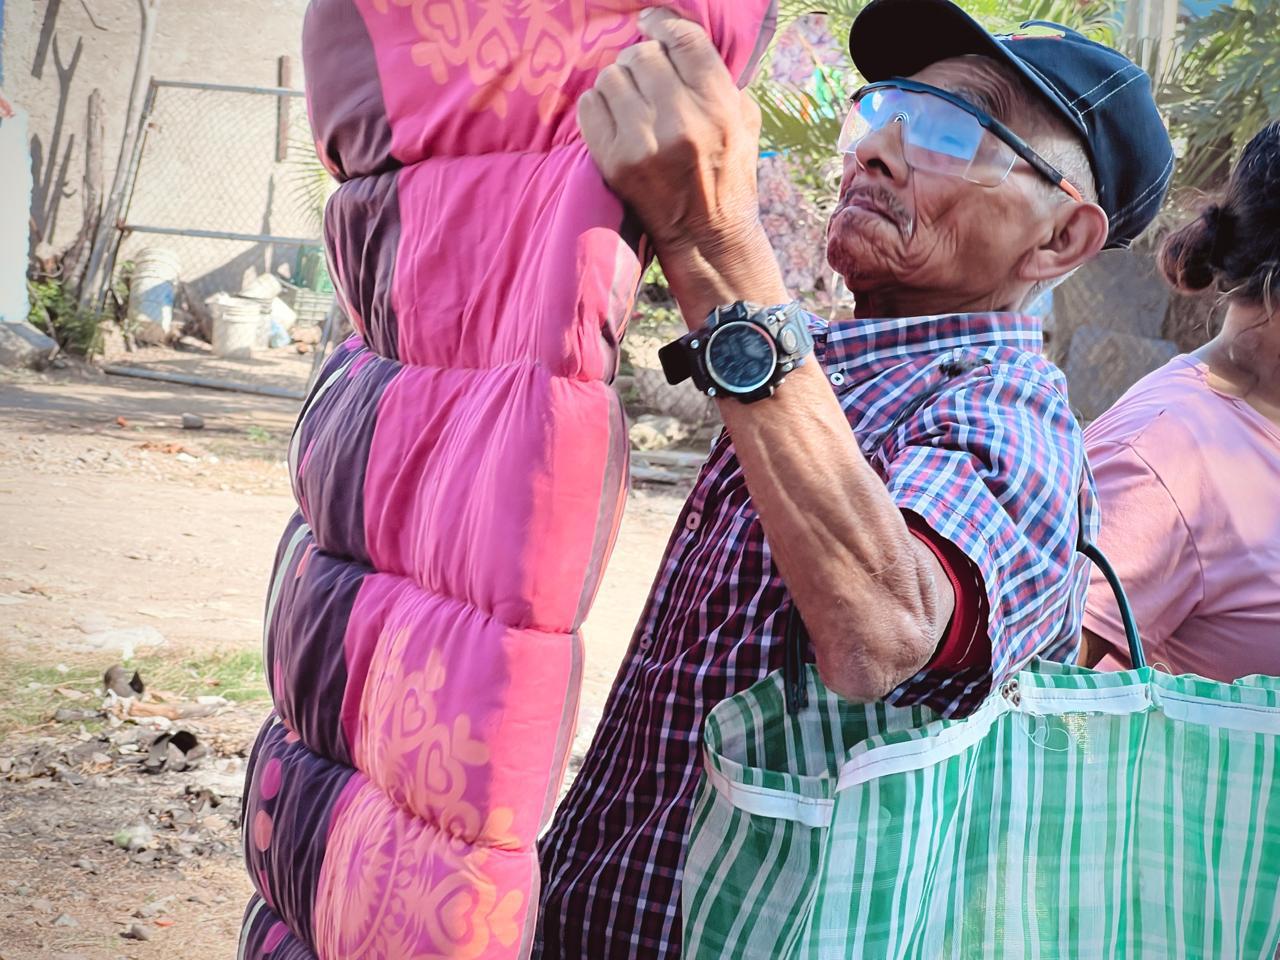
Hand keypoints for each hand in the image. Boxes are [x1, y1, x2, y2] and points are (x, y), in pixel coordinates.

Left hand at [577, 8, 762, 258]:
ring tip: (630, 96)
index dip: (663, 23)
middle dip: (642, 57)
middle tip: (644, 70)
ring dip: (619, 80)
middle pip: (644, 54)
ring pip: (612, 76)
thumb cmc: (728, 176)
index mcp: (718, 106)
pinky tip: (614, 114)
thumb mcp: (745, 122)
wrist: (705, 236)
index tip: (652, 22)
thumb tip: (683, 42)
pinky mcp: (614, 161)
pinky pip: (590, 106)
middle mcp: (681, 121)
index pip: (683, 40)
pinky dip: (599, 103)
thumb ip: (721, 80)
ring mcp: (643, 143)